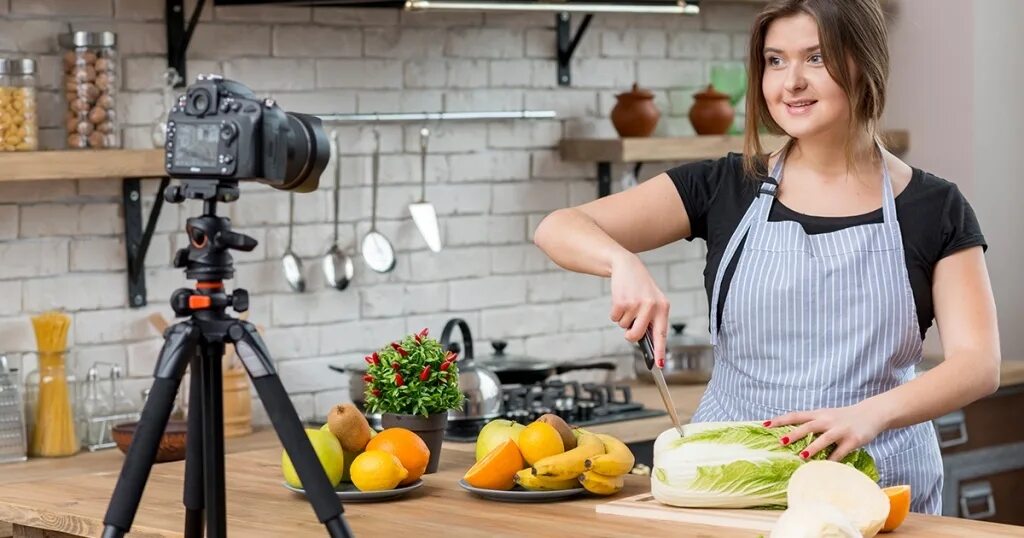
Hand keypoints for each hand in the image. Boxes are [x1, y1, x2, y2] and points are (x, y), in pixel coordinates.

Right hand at [609, 252, 669, 363]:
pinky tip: (621, 300)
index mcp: (663, 307)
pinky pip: (614, 318)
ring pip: (624, 326)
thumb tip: (645, 342)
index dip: (660, 351)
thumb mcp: (652, 301)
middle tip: (629, 327)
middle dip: (629, 335)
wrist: (627, 266)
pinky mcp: (621, 302)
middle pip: (636, 336)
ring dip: (623, 319)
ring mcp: (636, 304)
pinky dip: (615, 313)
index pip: (661, 334)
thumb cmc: (640, 288)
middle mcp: (651, 306)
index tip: (659, 365)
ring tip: (628, 303)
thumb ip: (652, 320)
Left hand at [766, 402, 887, 460]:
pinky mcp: (853, 440)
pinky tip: (824, 467)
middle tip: (780, 442)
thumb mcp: (826, 416)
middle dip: (794, 434)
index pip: (795, 415)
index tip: (764, 424)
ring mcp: (840, 430)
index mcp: (818, 414)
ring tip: (801, 456)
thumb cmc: (843, 418)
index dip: (780, 420)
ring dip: (812, 448)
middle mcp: (827, 420)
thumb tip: (790, 437)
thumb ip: (811, 424)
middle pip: (808, 426)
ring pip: (824, 439)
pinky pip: (840, 452)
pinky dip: (832, 460)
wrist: (872, 413)